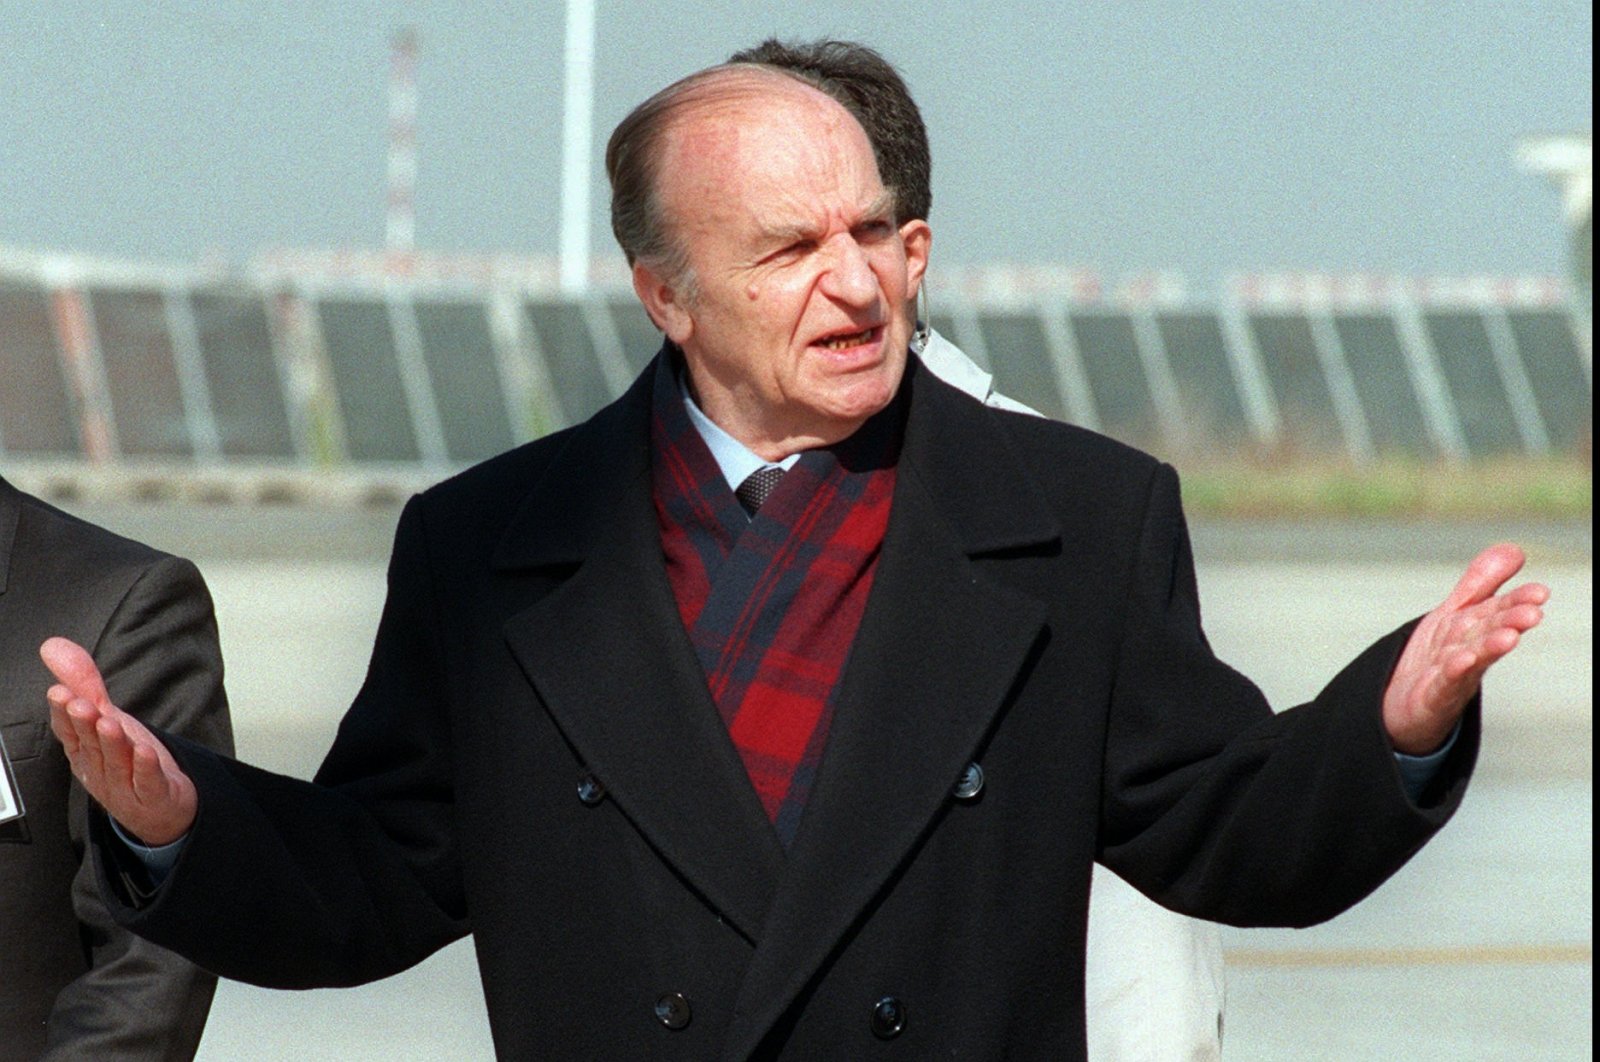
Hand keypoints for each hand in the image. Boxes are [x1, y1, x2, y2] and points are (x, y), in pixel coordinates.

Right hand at [42, 637, 197, 844]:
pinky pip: (148, 782)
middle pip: (91, 744)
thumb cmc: (128, 760)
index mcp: (85, 749)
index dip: (64, 712)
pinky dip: (145, 768)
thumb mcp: (105, 717)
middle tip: (80, 704)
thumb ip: (83, 682)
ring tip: (109, 722)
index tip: (59, 692)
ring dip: (111, 743)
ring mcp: (125, 785)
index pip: (70, 730)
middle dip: (84, 723)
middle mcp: (100, 768)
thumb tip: (53, 646)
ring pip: (116, 762)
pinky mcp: (154, 796)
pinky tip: (145, 752)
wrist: (160, 806)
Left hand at [1382, 544, 1548, 754]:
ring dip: (1490, 648)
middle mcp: (1468, 652)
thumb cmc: (1438, 657)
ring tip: (1509, 637)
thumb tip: (1515, 548)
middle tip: (1533, 613)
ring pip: (1472, 659)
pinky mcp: (1432, 698)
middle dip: (1509, 622)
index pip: (1496, 611)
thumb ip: (1482, 582)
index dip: (1516, 601)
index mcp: (1473, 630)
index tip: (1540, 592)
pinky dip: (1452, 673)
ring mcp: (1452, 677)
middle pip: (1488, 634)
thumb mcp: (1456, 613)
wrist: (1406, 707)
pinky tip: (1462, 661)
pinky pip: (1442, 684)